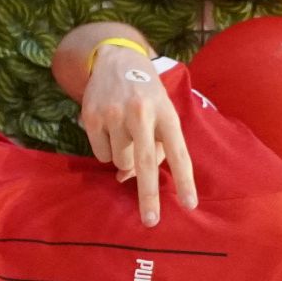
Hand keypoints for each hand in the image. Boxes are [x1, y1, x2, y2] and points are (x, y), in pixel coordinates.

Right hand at [79, 42, 196, 225]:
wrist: (116, 59)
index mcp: (166, 113)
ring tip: (126, 133)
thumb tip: (126, 178)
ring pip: (120, 162)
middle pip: (146, 163)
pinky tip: (110, 129)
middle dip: (149, 196)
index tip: (189, 204)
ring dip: (124, 158)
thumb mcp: (161, 113)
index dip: (184, 180)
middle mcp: (141, 113)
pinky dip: (106, 150)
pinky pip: (101, 155)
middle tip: (151, 221)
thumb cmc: (147, 95)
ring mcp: (114, 115)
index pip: (178, 152)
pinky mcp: (92, 117)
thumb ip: (155, 147)